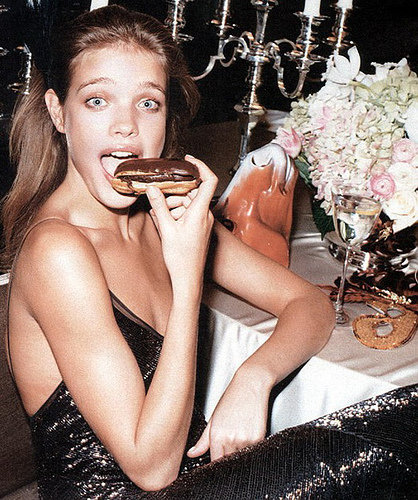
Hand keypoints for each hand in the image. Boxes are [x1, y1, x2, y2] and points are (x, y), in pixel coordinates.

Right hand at [146, 155, 216, 285]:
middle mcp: (205, 215)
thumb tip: (153, 189)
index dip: (200, 167)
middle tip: (160, 199)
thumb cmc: (181, 259)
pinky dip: (176, 214)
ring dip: (173, 206)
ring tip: (161, 217)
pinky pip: (188, 213)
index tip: (188, 161)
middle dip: (175, 194)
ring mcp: (204, 222)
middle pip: (192, 193)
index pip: (209, 180)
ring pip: (188, 203)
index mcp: (200, 212)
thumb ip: (159, 206)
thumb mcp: (166, 229)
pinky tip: (165, 223)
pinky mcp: (200, 228)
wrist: (188, 278)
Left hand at [187, 371, 269, 460]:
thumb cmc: (232, 398)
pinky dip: (249, 448)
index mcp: (216, 435)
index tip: (217, 459)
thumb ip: (203, 440)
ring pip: (240, 458)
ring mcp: (245, 440)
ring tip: (238, 434)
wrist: (251, 384)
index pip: (214, 462)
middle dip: (227, 458)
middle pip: (227, 462)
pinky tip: (246, 433)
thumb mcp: (214, 418)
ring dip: (238, 452)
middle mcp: (230, 439)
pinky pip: (252, 451)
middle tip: (229, 446)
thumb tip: (192, 454)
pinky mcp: (258, 438)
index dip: (215, 464)